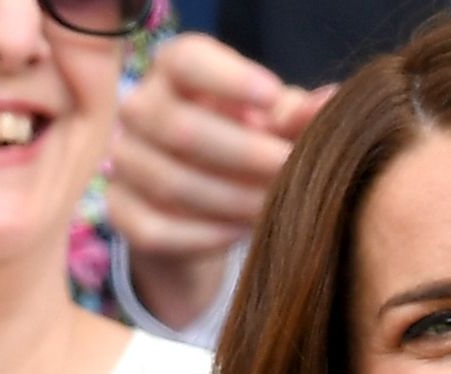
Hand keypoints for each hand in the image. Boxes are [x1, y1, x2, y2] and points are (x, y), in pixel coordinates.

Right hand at [108, 34, 329, 325]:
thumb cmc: (246, 140)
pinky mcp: (120, 210)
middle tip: (290, 172)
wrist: (203, 199)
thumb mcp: (275, 122)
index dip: (229, 79)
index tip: (273, 97)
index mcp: (174, 69)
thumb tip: (331, 103)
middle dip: (247, 156)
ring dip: (233, 200)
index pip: (187, 61)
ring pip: (172, 184)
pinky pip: (157, 230)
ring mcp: (122, 160)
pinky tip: (242, 232)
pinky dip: (206, 235)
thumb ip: (299, 114)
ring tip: (275, 206)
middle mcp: (138, 107)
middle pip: (182, 129)